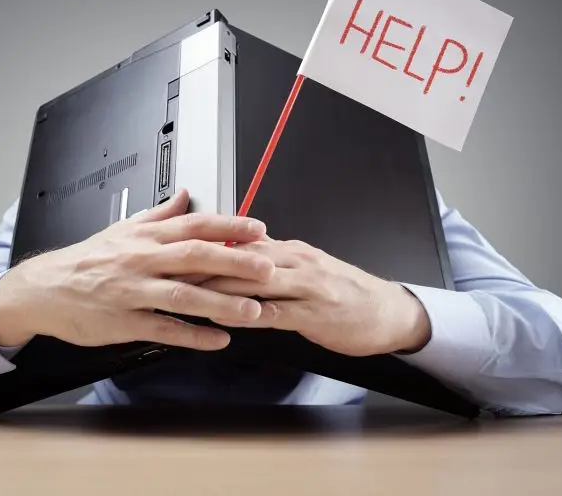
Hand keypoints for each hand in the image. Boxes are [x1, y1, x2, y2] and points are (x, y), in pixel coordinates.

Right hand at [0, 189, 274, 349]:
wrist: (44, 289)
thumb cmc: (87, 259)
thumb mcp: (122, 229)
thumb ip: (159, 214)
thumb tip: (185, 195)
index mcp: (145, 236)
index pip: (193, 225)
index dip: (228, 226)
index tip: (258, 229)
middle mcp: (142, 260)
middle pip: (194, 256)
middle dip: (234, 261)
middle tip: (267, 268)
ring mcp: (133, 292)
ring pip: (183, 295)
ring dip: (221, 303)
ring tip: (253, 310)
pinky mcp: (124, 322)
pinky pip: (164, 329)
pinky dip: (192, 335)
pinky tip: (218, 339)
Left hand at [201, 238, 430, 355]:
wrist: (388, 311)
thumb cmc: (345, 291)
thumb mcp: (307, 267)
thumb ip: (274, 259)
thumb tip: (239, 250)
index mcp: (291, 250)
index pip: (243, 242)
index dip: (209, 246)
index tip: (180, 249)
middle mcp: (297, 262)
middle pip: (244, 258)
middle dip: (206, 264)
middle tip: (174, 269)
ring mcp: (306, 287)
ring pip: (257, 282)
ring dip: (222, 287)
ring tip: (190, 292)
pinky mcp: (315, 314)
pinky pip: (276, 312)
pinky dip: (250, 314)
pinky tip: (230, 319)